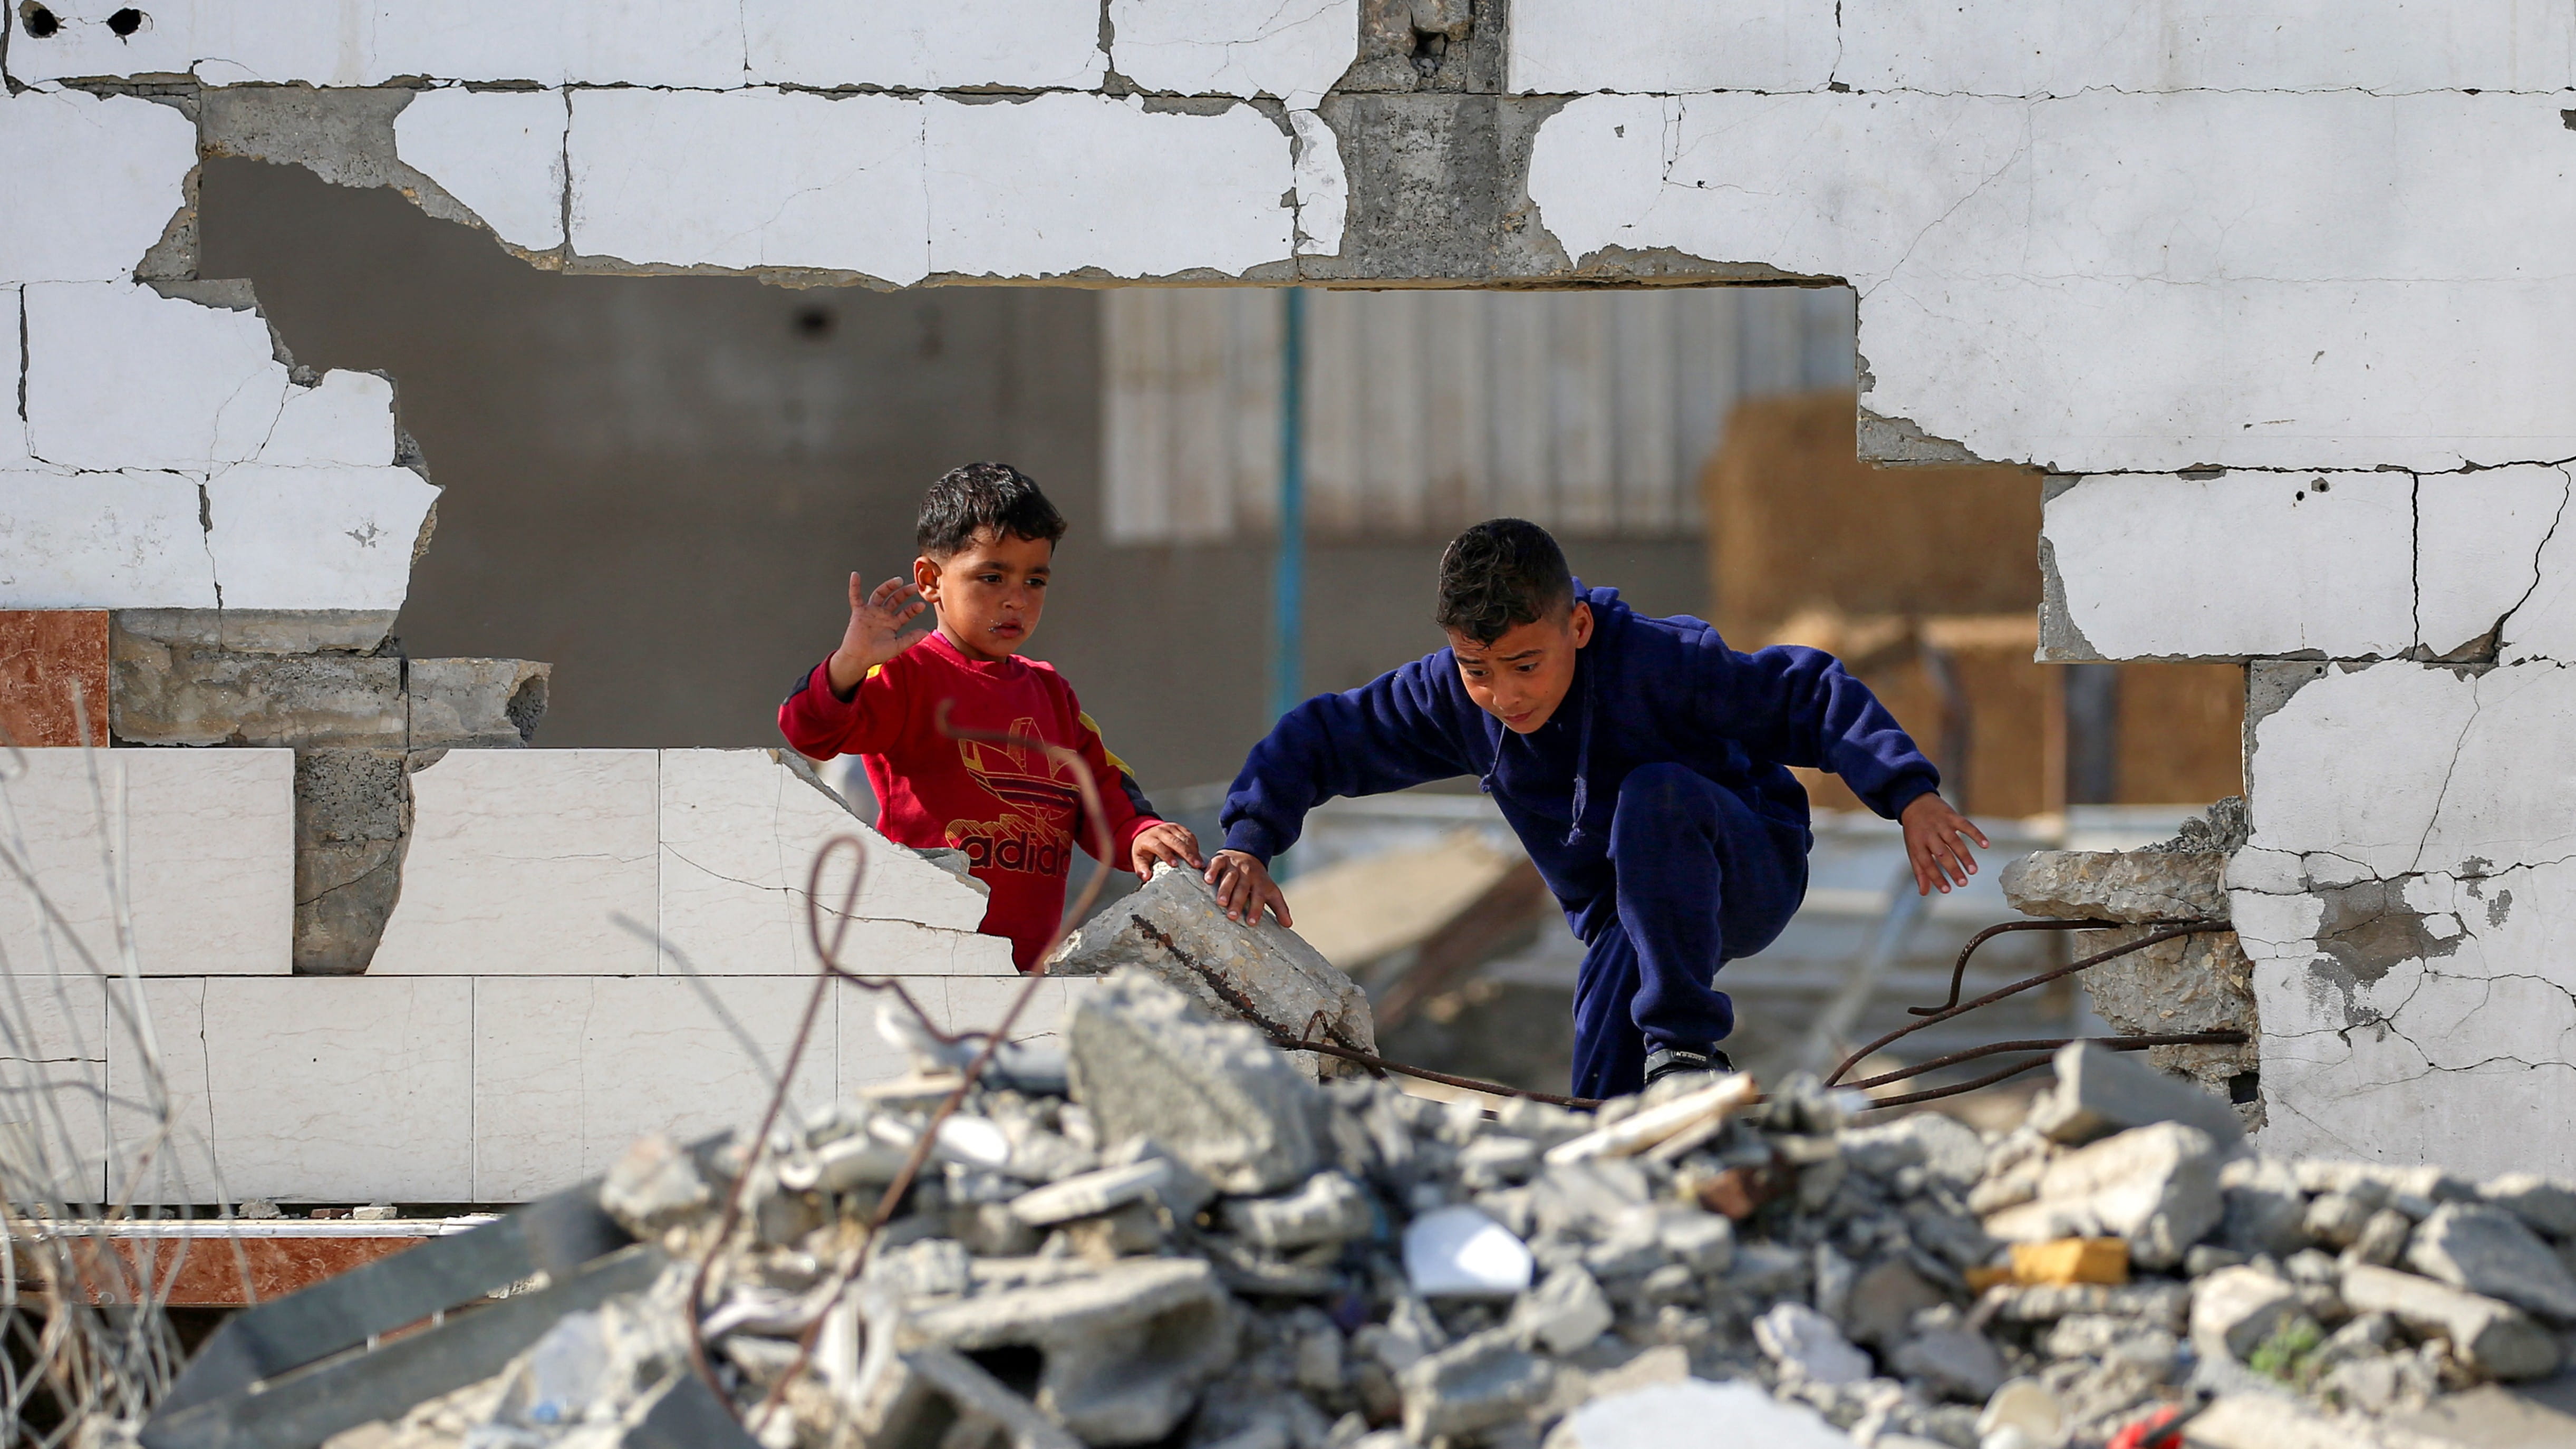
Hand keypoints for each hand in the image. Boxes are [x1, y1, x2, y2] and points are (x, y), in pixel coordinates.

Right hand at [826, 573, 928, 694]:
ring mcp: (871, 612)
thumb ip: (911, 638)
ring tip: (898, 580)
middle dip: (905, 593)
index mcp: (893, 623)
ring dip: (888, 586)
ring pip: (880, 594)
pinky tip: (855, 575)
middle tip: (914, 587)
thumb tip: (926, 632)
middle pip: (895, 599)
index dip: (913, 609)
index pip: (906, 612)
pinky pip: (855, 597)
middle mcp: (883, 615)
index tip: (922, 605)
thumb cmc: (877, 654)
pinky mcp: (859, 612)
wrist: (859, 658)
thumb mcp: (897, 646)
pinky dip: (854, 586)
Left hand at [1129, 821, 1203, 874]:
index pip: (1158, 846)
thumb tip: (1146, 877)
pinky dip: (1195, 845)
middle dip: (1186, 853)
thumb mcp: (1138, 860)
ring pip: (1184, 837)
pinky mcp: (1178, 827)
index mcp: (1148, 839)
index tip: (1175, 865)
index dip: (1167, 855)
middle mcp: (1159, 831)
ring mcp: (1170, 827)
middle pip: (1174, 841)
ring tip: (1200, 863)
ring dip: (1193, 850)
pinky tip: (1198, 855)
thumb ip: (1141, 869)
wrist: (1147, 835)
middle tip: (1196, 865)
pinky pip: (1189, 835)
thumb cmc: (1144, 852)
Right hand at [1205, 849, 1292, 926]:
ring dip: (1225, 889)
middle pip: (1243, 889)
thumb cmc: (1258, 879)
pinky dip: (1212, 871)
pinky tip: (1207, 880)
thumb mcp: (1270, 891)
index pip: (1259, 897)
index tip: (1251, 923)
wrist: (1248, 852)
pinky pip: (1217, 863)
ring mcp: (1234, 866)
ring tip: (1220, 902)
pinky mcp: (1222, 859)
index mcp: (1260, 883)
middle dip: (1238, 902)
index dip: (1256, 909)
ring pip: (1230, 877)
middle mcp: (1248, 874)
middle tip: (1232, 916)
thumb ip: (1279, 907)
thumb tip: (1288, 925)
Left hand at [1902, 792, 1989, 895]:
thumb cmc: (1915, 831)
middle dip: (1953, 869)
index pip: (1927, 863)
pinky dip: (1976, 834)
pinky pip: (1966, 825)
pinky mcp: (1951, 815)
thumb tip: (1923, 893)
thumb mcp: (1913, 849)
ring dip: (1965, 856)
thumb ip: (1920, 871)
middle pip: (1942, 854)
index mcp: (1917, 843)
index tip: (1947, 890)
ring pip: (1955, 841)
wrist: (1914, 802)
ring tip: (1973, 871)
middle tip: (1964, 883)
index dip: (1936, 877)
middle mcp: (1929, 833)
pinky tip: (1985, 845)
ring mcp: (1941, 824)